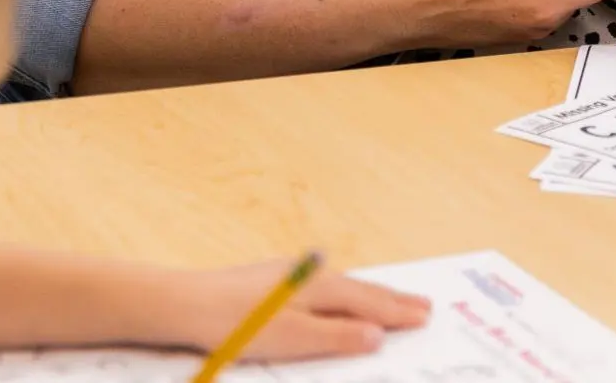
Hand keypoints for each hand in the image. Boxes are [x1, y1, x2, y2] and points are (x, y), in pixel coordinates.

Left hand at [176, 261, 428, 359]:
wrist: (189, 303)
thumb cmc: (240, 324)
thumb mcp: (294, 339)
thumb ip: (337, 337)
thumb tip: (377, 334)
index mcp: (317, 287)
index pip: (367, 301)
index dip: (397, 311)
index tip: (427, 315)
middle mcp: (306, 276)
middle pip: (358, 289)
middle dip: (390, 299)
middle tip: (423, 304)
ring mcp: (288, 276)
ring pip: (341, 286)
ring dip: (368, 295)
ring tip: (390, 300)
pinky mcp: (271, 282)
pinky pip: (322, 288)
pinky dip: (344, 295)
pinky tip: (339, 299)